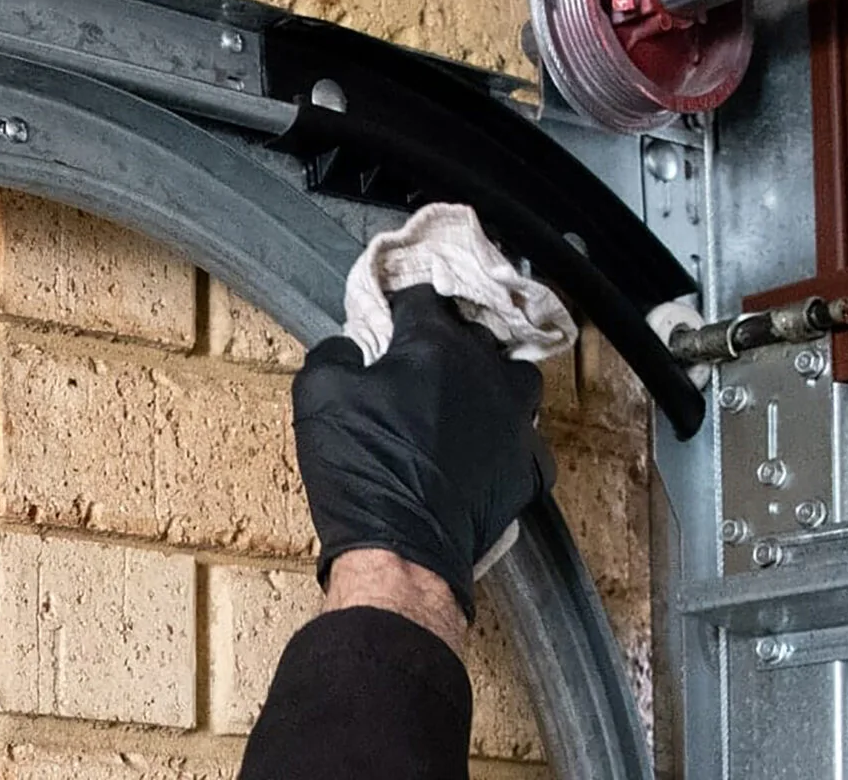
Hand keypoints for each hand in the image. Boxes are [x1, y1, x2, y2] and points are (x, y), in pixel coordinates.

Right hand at [293, 285, 554, 619]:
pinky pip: (526, 437)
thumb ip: (335, 352)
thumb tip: (350, 344)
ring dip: (493, 380)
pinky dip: (508, 439)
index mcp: (435, 343)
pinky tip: (487, 451)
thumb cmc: (362, 467)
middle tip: (421, 361)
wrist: (404, 549)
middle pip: (474, 332)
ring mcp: (515, 416)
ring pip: (515, 376)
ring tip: (466, 398)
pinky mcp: (529, 463)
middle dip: (448, 339)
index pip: (423, 298)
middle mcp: (485, 369)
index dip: (401, 305)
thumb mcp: (318, 395)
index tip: (389, 319)